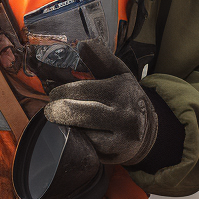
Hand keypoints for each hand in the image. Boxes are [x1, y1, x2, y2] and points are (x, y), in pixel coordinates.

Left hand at [44, 40, 156, 164]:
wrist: (146, 129)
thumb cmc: (124, 97)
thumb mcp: (117, 73)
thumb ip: (99, 57)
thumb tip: (82, 43)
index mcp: (121, 90)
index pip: (79, 90)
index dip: (61, 92)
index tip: (55, 93)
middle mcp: (123, 115)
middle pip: (75, 113)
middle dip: (58, 110)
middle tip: (52, 109)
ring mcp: (120, 139)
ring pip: (78, 132)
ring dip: (66, 126)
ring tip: (65, 119)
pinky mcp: (113, 156)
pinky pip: (85, 147)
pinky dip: (77, 140)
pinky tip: (78, 133)